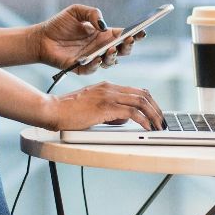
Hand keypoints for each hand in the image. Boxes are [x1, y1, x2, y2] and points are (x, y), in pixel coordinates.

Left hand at [31, 4, 145, 73]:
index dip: (134, 34)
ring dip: (113, 56)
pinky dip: (96, 64)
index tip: (142, 31)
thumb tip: (103, 25)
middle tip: (128, 40)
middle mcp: (101, 48)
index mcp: (104, 35)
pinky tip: (97, 58)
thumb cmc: (60, 24)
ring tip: (111, 49)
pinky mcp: (80, 68)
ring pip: (110, 62)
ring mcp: (92, 59)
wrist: (41, 38)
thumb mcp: (77, 11)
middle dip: (128, 46)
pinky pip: (91, 69)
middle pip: (122, 50)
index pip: (123, 35)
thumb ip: (92, 13)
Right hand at [43, 82, 165, 130]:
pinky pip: (131, 113)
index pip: (137, 91)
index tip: (156, 114)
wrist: (53, 110)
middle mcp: (110, 88)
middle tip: (162, 122)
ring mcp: (108, 96)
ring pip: (141, 102)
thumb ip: (109, 112)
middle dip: (156, 109)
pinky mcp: (105, 107)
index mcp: (108, 86)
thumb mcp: (93, 109)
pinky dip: (143, 121)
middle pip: (143, 94)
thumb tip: (124, 120)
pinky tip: (147, 128)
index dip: (151, 103)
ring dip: (153, 116)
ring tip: (158, 127)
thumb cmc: (68, 112)